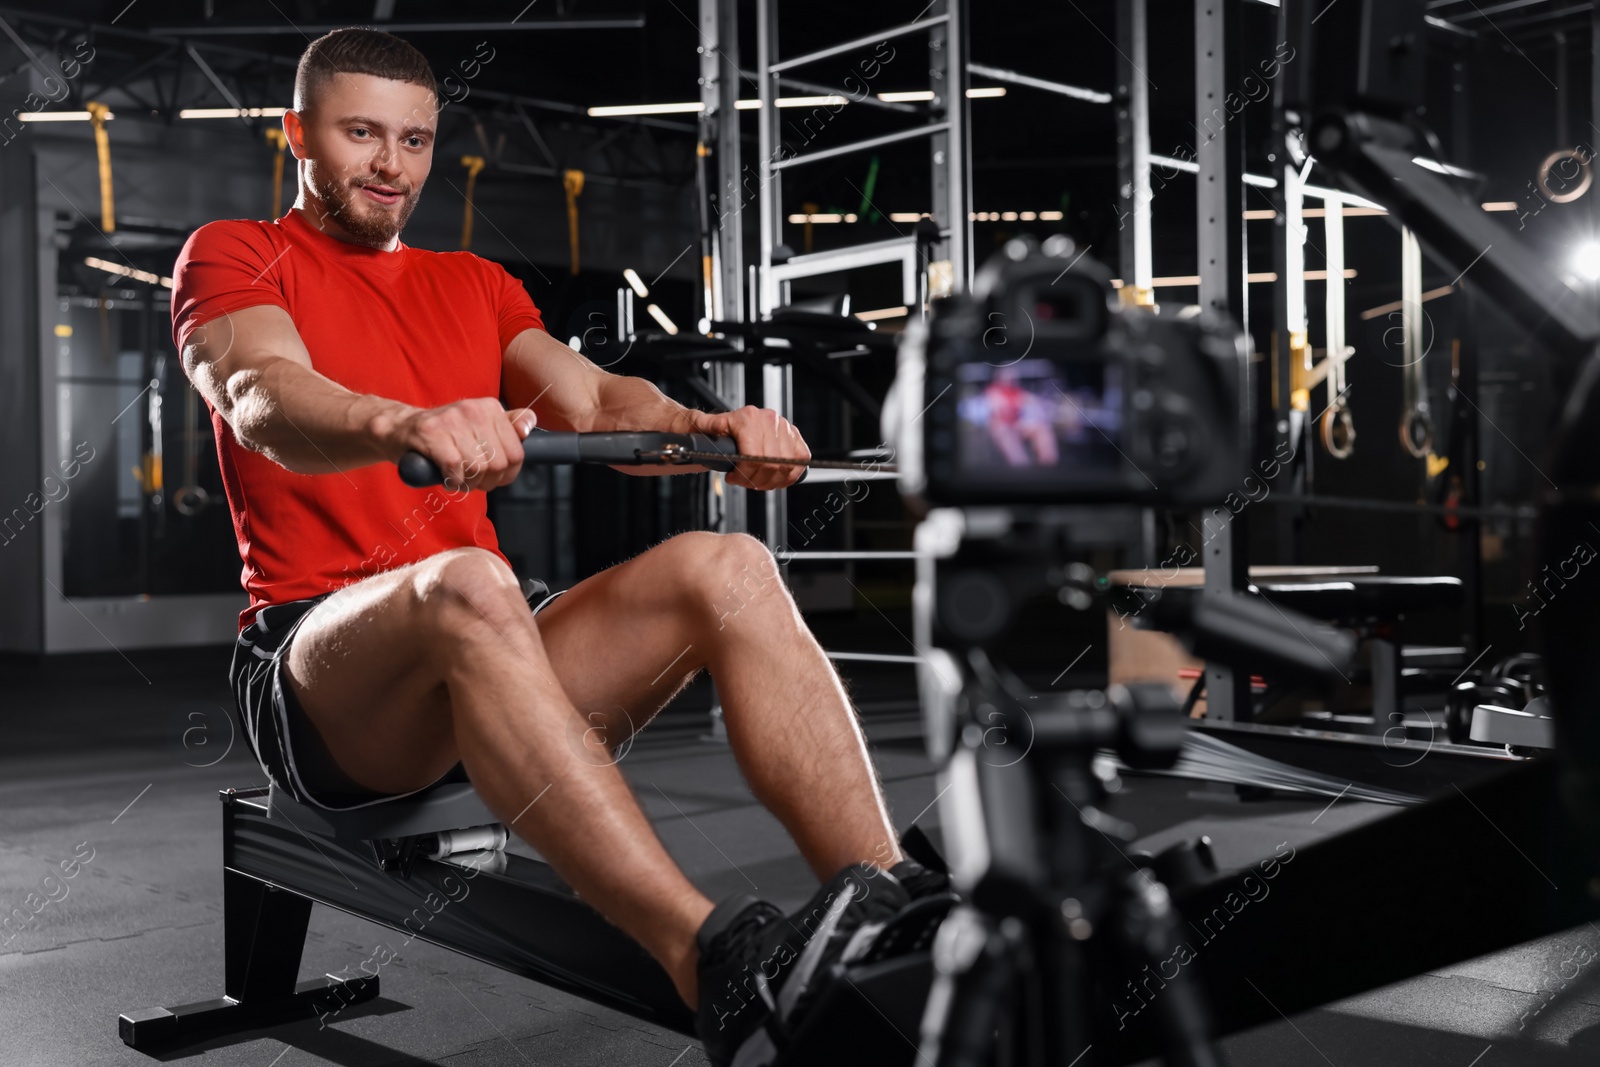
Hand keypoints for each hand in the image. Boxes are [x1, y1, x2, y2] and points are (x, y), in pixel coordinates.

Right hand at [390, 398, 535, 490]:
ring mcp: (452, 421)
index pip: (516, 453)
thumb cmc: (445, 434)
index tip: (493, 477)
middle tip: (473, 480)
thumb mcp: (479, 427)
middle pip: (498, 463)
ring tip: (458, 478)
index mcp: (491, 408)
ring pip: (478, 467)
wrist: (400, 429)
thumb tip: (529, 426)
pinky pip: (455, 469)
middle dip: (487, 481)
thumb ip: (507, 427)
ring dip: (468, 483)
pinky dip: (452, 480)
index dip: (506, 474)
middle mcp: (474, 410)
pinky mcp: (432, 434)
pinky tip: (446, 476)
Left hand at [688, 406, 808, 490]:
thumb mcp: (705, 426)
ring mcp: (785, 428)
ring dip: (770, 481)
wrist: (732, 424)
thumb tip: (713, 427)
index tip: (733, 478)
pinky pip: (800, 462)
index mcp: (748, 418)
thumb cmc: (718, 430)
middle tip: (743, 482)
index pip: (754, 456)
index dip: (744, 474)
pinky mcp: (795, 437)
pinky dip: (789, 476)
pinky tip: (774, 478)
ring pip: (785, 466)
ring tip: (756, 481)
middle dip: (755, 480)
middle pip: (770, 465)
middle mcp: (769, 420)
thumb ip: (705, 425)